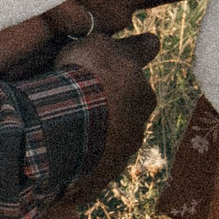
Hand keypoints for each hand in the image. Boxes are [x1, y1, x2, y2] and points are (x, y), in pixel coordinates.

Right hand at [54, 32, 160, 203]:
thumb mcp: (108, 46)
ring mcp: (119, 156)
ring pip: (107, 143)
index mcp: (145, 97)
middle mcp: (138, 128)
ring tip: (65, 130)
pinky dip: (80, 160)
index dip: (120, 83)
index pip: (137, 89)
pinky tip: (62, 152)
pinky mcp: (99, 179)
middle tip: (79, 103)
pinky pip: (90, 167)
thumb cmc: (88, 74)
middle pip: (123, 118)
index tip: (105, 82)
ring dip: (93, 137)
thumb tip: (156, 39)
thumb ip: (133, 47)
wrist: (67, 119)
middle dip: (107, 112)